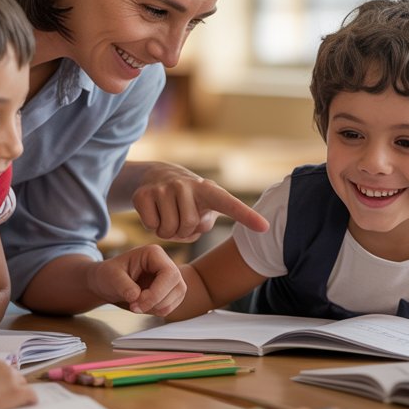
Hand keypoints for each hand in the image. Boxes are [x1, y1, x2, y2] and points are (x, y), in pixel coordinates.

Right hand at [0, 357, 36, 408]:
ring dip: (19, 392)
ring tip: (15, 403)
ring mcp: (11, 379)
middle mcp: (3, 367)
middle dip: (11, 385)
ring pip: (23, 384)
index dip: (1, 380)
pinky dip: (30, 400)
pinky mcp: (17, 392)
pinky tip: (28, 405)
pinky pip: (31, 395)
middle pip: (15, 375)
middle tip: (6, 396)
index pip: (2, 369)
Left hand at [87, 244, 185, 315]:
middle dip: (157, 302)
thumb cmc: (108, 275)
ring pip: (177, 297)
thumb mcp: (111, 277)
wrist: (106, 283)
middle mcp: (166, 264)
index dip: (157, 293)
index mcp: (154, 254)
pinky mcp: (170, 291)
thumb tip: (137, 297)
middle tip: (134, 307)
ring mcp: (170, 278)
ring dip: (158, 308)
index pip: (169, 274)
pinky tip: (143, 307)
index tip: (137, 303)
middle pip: (178, 286)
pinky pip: (172, 304)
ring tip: (137, 306)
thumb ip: (124, 286)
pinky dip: (158, 311)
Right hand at [131, 162, 268, 241]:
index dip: (247, 217)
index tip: (265, 227)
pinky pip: (151, 226)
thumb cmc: (188, 200)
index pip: (229, 204)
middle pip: (188, 227)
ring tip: (169, 216)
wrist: (157, 176)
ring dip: (168, 232)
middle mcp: (186, 185)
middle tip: (180, 219)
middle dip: (184, 232)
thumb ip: (206, 222)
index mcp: (208, 191)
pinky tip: (154, 213)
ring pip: (168, 230)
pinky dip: (152, 227)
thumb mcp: (203, 209)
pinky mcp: (143, 194)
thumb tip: (196, 226)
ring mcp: (164, 188)